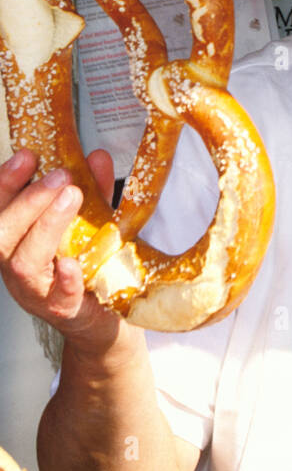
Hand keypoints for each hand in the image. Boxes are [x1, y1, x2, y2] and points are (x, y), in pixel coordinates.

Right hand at [0, 147, 121, 348]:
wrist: (103, 315)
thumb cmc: (87, 264)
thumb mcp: (89, 219)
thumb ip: (93, 189)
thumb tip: (98, 157)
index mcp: (16, 241)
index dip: (6, 182)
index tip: (27, 156)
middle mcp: (17, 266)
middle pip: (2, 235)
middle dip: (27, 200)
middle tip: (60, 176)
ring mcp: (37, 291)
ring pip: (24, 263)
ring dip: (47, 226)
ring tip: (71, 198)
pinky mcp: (64, 310)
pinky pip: (59, 298)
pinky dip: (65, 279)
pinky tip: (72, 263)